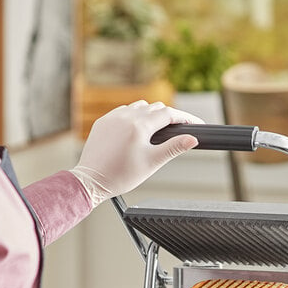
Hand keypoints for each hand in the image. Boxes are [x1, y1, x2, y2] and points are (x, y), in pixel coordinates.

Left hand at [70, 100, 202, 206]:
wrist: (92, 180)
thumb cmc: (121, 175)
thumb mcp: (153, 162)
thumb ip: (174, 148)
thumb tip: (192, 139)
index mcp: (140, 125)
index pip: (169, 114)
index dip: (185, 118)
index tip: (195, 123)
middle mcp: (126, 116)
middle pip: (155, 108)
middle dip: (169, 117)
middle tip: (178, 130)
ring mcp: (113, 117)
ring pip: (139, 107)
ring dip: (151, 114)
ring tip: (158, 131)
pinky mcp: (103, 122)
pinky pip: (123, 112)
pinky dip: (134, 117)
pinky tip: (137, 130)